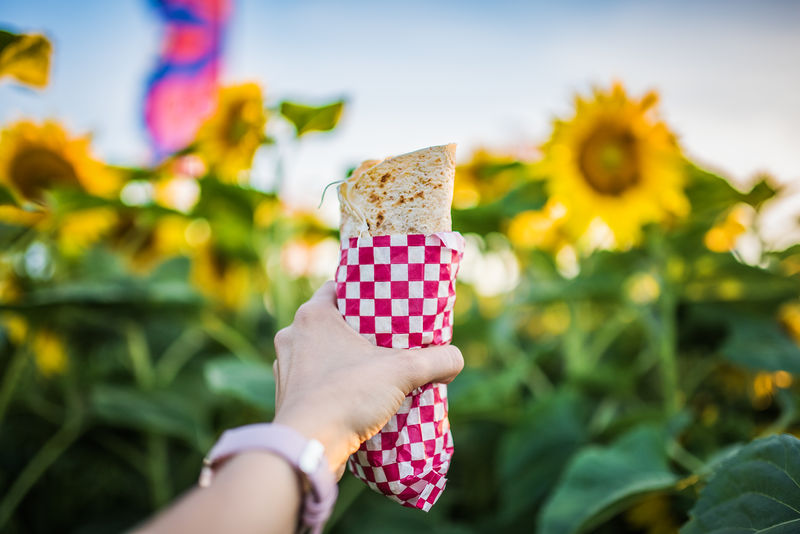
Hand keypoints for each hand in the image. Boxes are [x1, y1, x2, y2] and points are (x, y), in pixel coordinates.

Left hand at [272, 281, 463, 474]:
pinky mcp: (287, 397)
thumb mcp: (402, 372)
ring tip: (373, 368)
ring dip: (344, 358)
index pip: (338, 287)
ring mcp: (286, 368)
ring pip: (320, 352)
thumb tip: (455, 360)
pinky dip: (332, 384)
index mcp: (313, 316)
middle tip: (387, 337)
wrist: (308, 448)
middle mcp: (292, 336)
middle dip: (359, 329)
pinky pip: (314, 380)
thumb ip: (436, 360)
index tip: (385, 301)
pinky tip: (355, 395)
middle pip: (332, 322)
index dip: (363, 291)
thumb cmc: (347, 397)